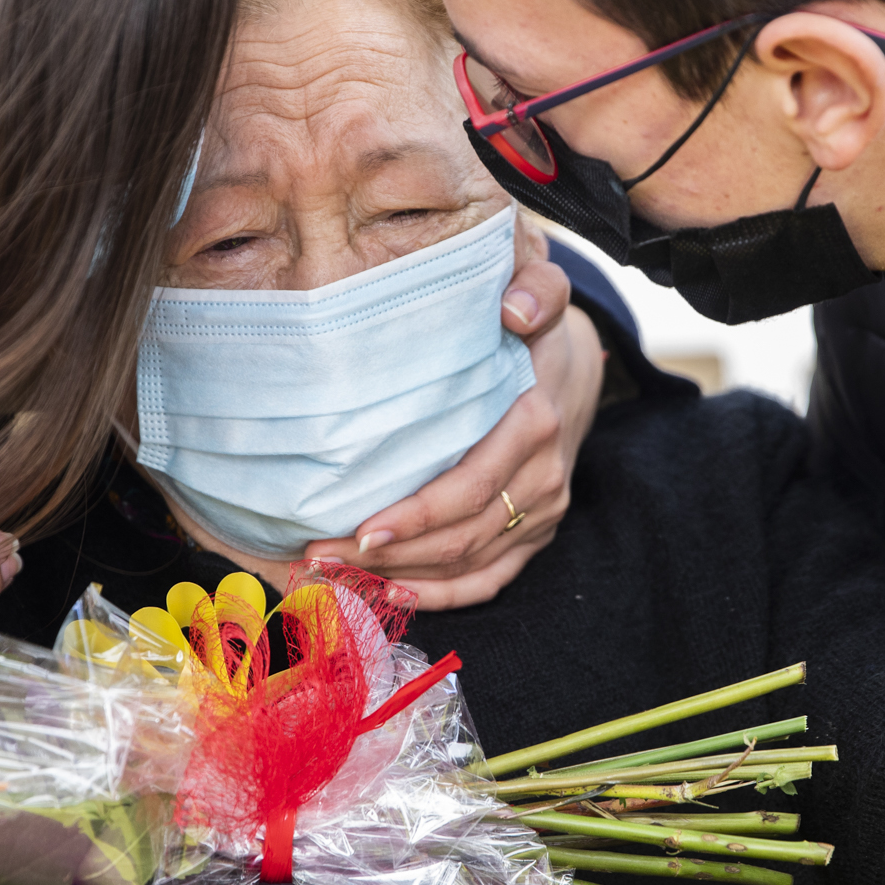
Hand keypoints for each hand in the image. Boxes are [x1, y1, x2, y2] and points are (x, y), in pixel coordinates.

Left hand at [302, 223, 604, 608]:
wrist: (568, 369)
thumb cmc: (525, 330)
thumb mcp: (538, 291)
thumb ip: (534, 287)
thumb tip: (515, 308)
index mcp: (534, 424)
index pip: (471, 485)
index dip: (415, 516)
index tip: (357, 529)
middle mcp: (543, 478)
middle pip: (461, 537)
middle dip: (387, 557)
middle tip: (317, 558)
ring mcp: (541, 513)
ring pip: (468, 566)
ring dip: (399, 581)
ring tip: (332, 578)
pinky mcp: (533, 536)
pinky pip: (486, 581)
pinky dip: (437, 597)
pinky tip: (384, 597)